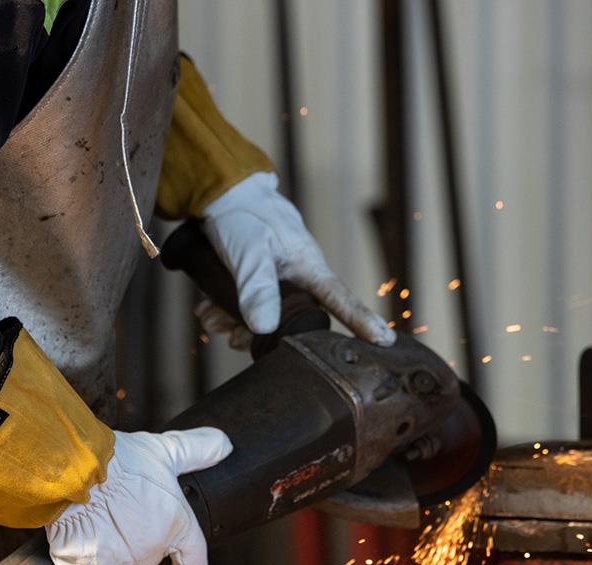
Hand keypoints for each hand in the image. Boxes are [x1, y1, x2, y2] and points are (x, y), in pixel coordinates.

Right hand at [45, 427, 231, 564]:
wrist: (74, 478)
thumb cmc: (118, 465)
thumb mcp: (163, 451)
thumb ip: (196, 450)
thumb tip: (224, 445)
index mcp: (176, 528)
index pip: (193, 558)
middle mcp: (151, 555)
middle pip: (142, 554)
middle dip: (129, 537)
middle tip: (112, 510)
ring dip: (102, 552)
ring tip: (89, 522)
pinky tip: (71, 547)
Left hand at [200, 172, 395, 346]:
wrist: (220, 195)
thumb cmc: (243, 216)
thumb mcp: (249, 251)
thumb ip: (256, 288)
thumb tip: (265, 328)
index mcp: (308, 267)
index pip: (341, 299)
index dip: (362, 321)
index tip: (383, 342)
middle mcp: (298, 279)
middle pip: (291, 323)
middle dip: (259, 335)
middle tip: (233, 337)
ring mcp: (277, 283)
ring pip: (263, 320)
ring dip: (235, 325)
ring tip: (212, 319)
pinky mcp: (257, 284)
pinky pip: (245, 311)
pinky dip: (224, 314)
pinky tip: (207, 312)